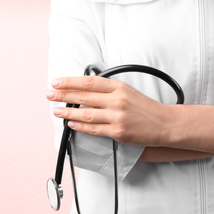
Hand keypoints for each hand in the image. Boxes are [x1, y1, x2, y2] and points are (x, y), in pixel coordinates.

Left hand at [46, 76, 176, 146]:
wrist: (164, 123)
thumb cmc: (145, 107)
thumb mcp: (128, 91)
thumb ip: (108, 90)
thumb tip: (84, 90)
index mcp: (119, 87)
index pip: (89, 82)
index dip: (70, 82)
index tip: (57, 82)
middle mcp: (117, 100)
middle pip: (84, 95)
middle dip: (63, 95)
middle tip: (50, 94)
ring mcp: (117, 116)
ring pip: (86, 113)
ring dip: (68, 111)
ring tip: (56, 110)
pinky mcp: (118, 132)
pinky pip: (94, 129)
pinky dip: (80, 126)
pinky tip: (71, 123)